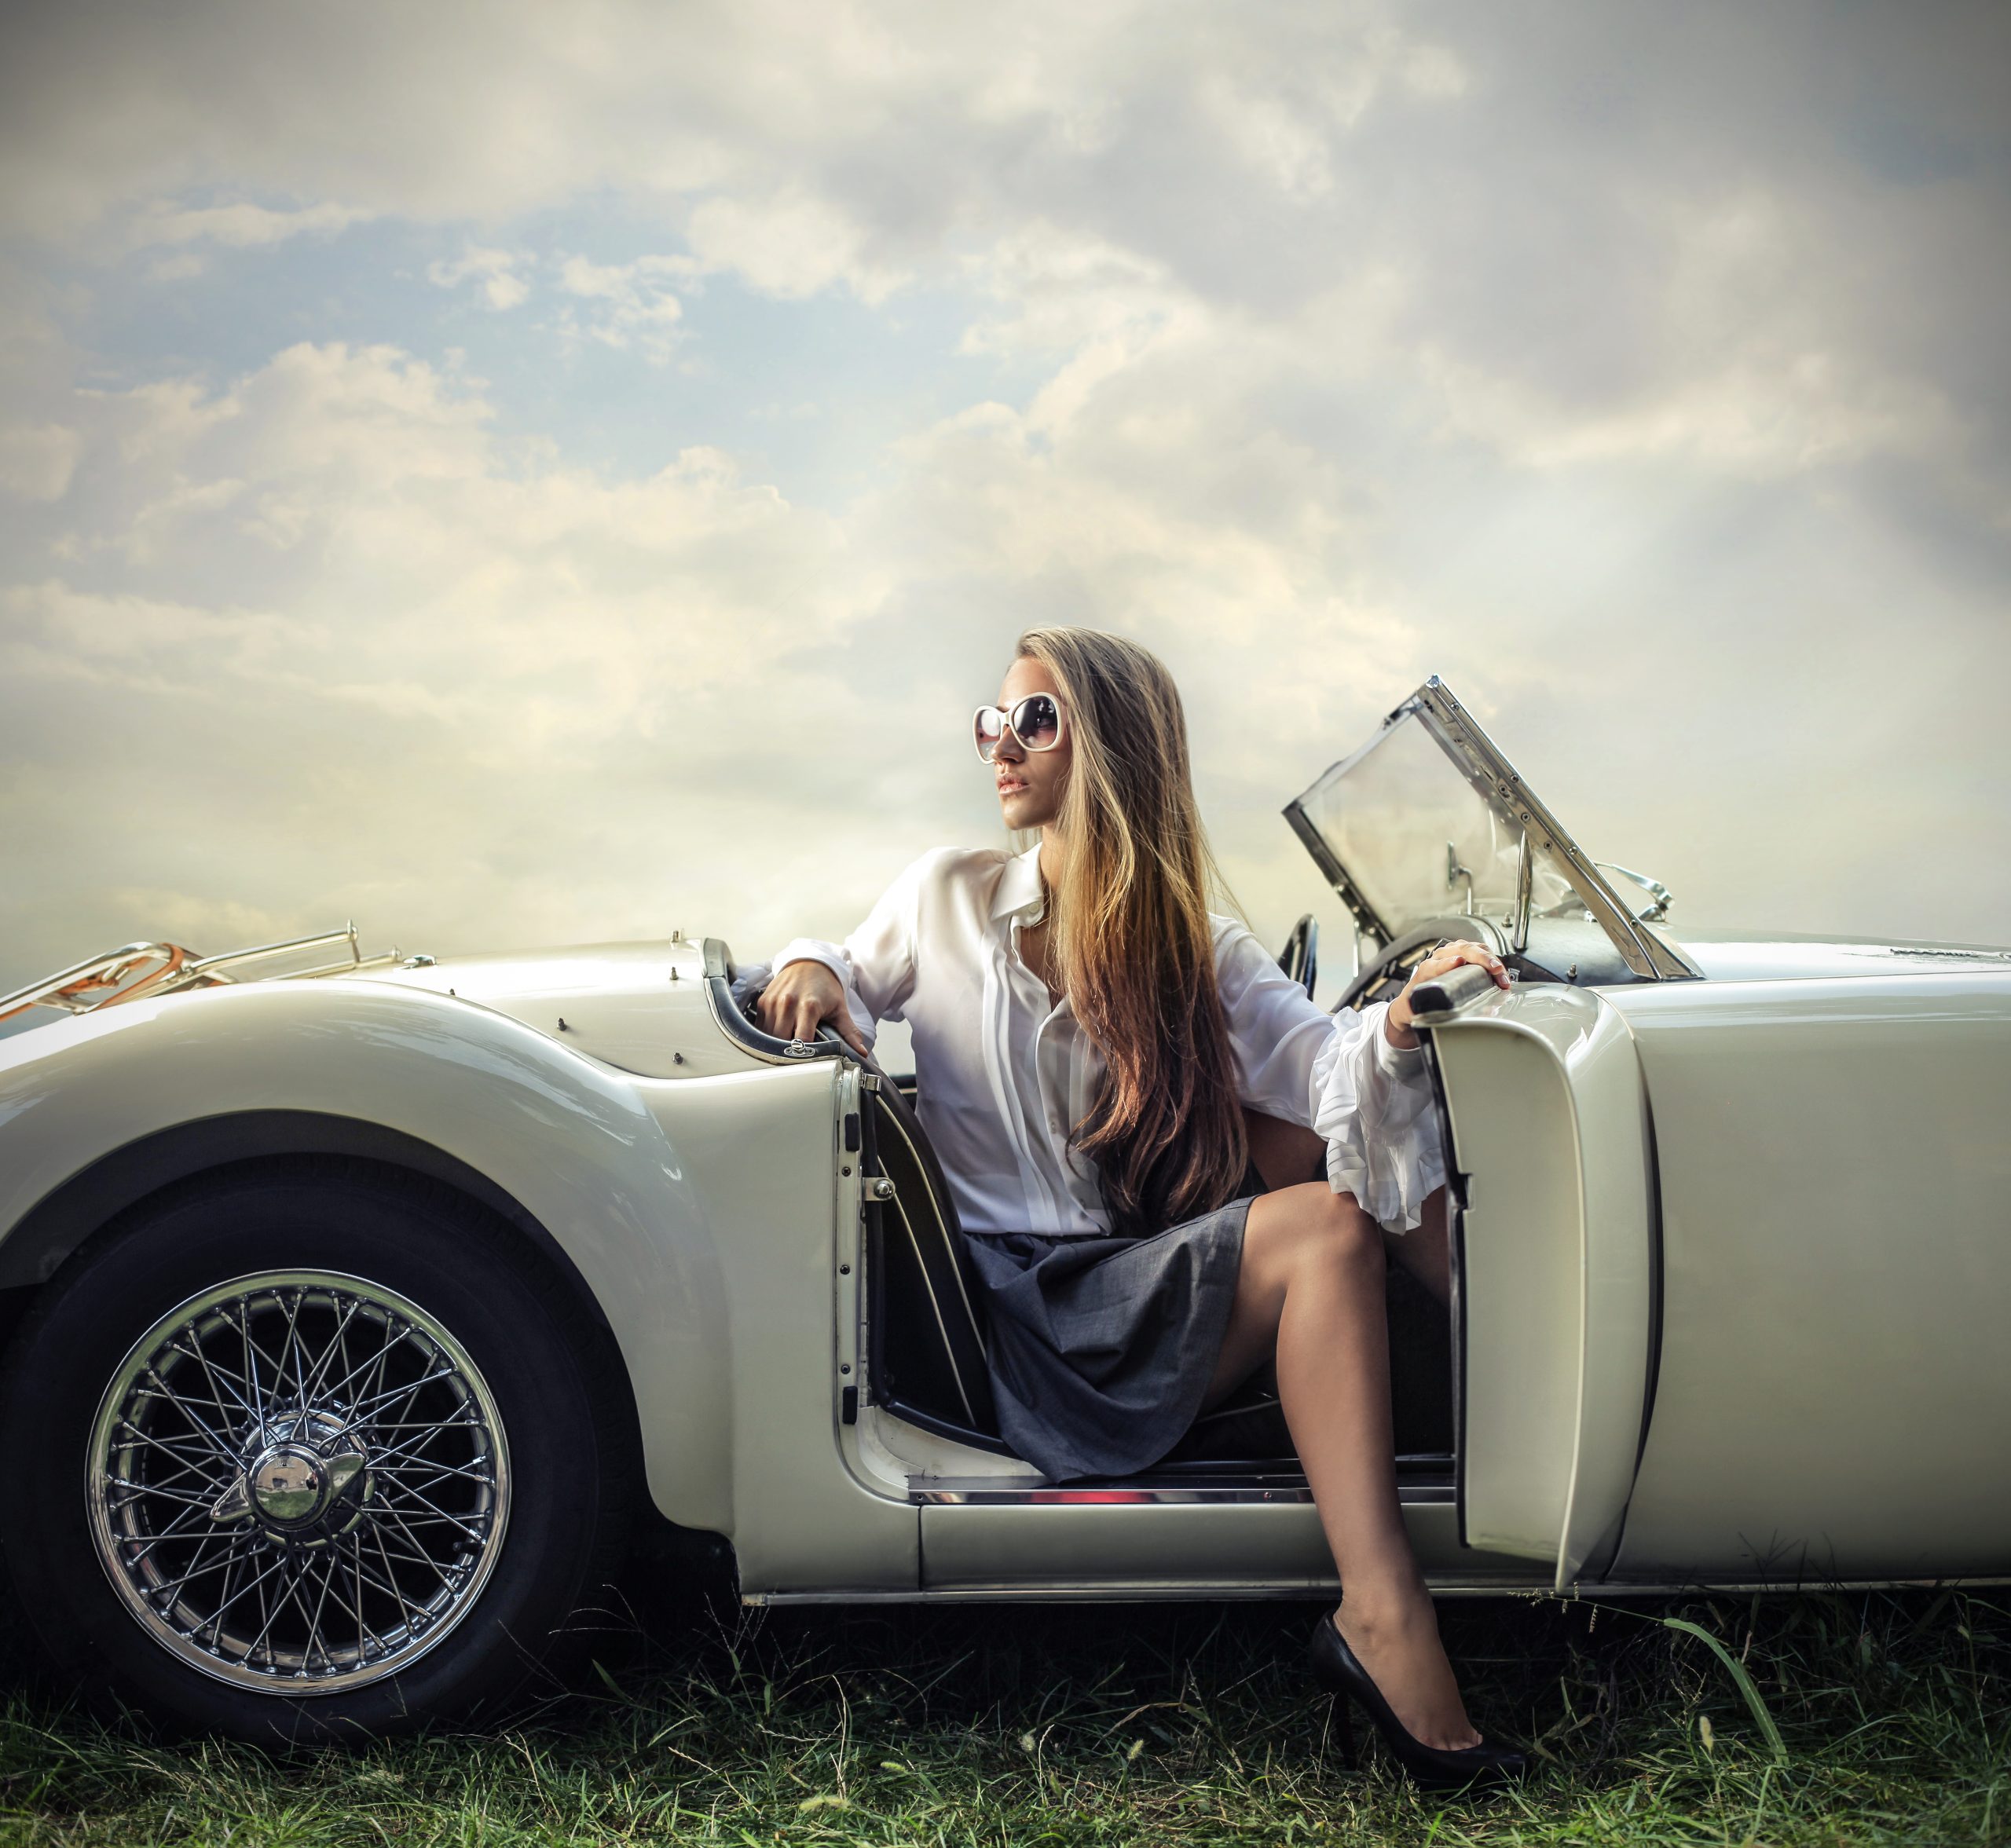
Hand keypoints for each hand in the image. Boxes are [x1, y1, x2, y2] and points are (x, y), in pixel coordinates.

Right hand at [756, 959, 870, 1056]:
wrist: (808, 963)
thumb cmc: (825, 986)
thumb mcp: (840, 1008)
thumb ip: (849, 1032)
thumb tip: (860, 1052)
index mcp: (809, 1006)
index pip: (802, 1041)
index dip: (805, 1055)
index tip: (809, 1061)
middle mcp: (787, 1004)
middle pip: (781, 1041)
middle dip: (788, 1052)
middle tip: (797, 1058)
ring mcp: (772, 1002)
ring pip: (767, 1036)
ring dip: (775, 1046)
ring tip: (786, 1049)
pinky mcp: (763, 1002)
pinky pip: (760, 1027)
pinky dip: (766, 1036)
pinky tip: (776, 1038)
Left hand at [1385, 940, 1509, 1048]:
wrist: (1415, 998)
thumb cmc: (1416, 1003)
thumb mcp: (1414, 1008)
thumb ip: (1417, 1008)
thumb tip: (1426, 1012)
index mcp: (1426, 970)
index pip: (1437, 964)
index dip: (1448, 963)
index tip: (1458, 962)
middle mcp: (1440, 957)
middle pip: (1463, 950)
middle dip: (1481, 959)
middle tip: (1496, 970)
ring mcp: (1453, 953)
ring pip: (1476, 949)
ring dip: (1492, 960)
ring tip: (1502, 976)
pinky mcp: (1465, 954)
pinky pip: (1482, 952)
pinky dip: (1494, 961)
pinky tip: (1501, 973)